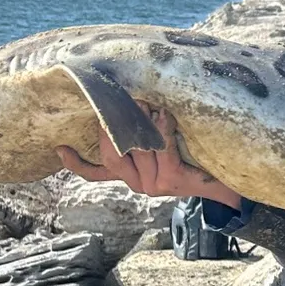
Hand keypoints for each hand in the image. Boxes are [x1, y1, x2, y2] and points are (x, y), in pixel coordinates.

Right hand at [56, 105, 242, 207]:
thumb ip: (136, 139)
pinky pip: (161, 149)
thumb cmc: (191, 161)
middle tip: (122, 100)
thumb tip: (117, 107)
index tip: (60, 148)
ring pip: (137, 148)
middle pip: (111, 155)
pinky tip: (164, 114)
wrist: (225, 185)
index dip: (77, 164)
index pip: (96, 173)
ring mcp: (153, 186)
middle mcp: (138, 185)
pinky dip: (162, 129)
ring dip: (143, 121)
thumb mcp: (159, 152)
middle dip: (114, 127)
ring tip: (148, 100)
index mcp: (131, 179)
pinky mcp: (171, 181)